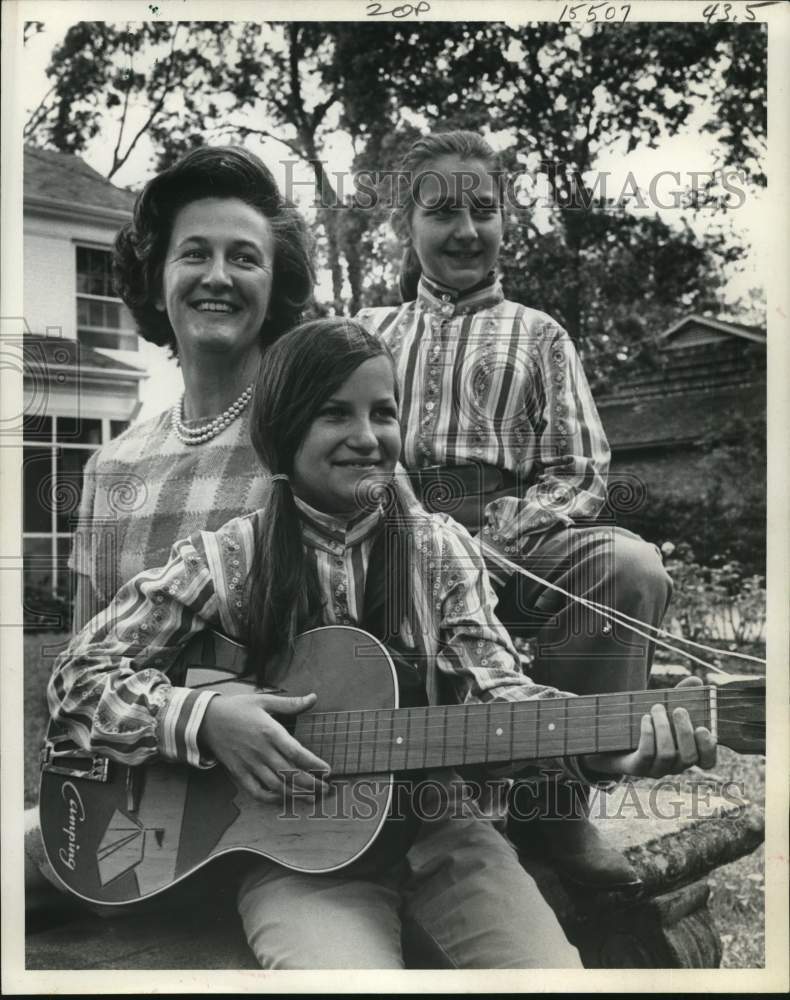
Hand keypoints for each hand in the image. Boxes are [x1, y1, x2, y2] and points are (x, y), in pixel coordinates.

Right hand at [199, 692, 329, 802]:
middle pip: (290, 773)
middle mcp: (260, 751)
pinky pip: (257, 792)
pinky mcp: (239, 773)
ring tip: (311, 797)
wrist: (206, 720)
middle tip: (325, 788)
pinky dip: (272, 799)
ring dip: (295, 794)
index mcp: (269, 731)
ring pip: (276, 786)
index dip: (314, 764)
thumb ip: (290, 703)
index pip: (296, 753)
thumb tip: (313, 698)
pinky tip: (284, 799)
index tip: (328, 770)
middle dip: (311, 783)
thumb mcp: (264, 700)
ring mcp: (249, 764)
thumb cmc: (237, 708)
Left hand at [581, 676, 716, 778]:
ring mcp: (655, 769)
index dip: (709, 748)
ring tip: (656, 708)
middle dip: (685, 732)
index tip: (704, 728)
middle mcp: (674, 765)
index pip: (707, 761)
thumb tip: (697, 680)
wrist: (608, 737)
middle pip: (689, 757)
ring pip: (667, 755)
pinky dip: (648, 734)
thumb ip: (681, 695)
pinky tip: (645, 718)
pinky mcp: (636, 767)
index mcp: (685, 753)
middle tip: (679, 710)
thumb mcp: (663, 708)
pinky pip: (647, 754)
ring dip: (664, 728)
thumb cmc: (642, 722)